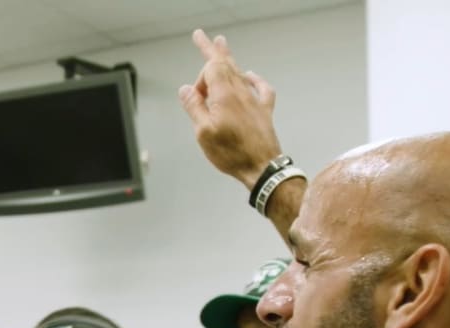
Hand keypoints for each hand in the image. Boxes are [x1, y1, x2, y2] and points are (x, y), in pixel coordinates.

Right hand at [179, 29, 282, 186]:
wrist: (261, 167)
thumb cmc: (232, 153)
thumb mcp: (203, 132)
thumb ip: (194, 107)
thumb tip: (186, 89)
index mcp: (224, 95)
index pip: (210, 69)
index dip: (199, 77)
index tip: (194, 94)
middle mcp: (241, 92)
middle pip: (226, 64)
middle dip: (213, 50)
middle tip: (203, 36)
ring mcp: (254, 100)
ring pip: (240, 72)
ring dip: (230, 58)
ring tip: (223, 45)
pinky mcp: (264, 110)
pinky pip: (261, 88)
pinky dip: (254, 79)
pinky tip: (251, 76)